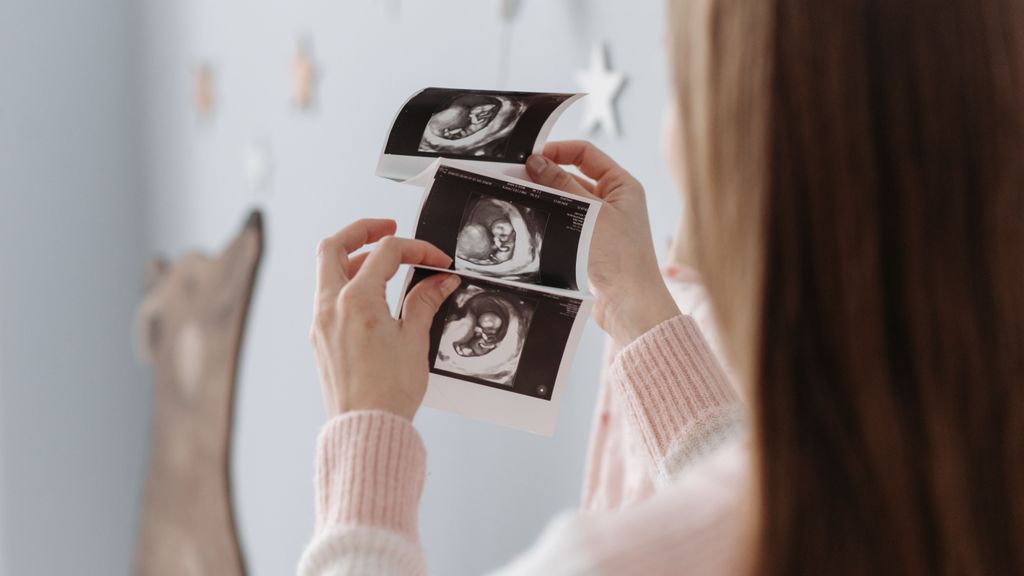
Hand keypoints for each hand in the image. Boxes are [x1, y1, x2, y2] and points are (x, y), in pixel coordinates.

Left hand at [310, 219, 460, 420]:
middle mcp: (331, 307)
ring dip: (354, 258)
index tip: (437, 261)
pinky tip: (372, 295)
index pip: (386, 253)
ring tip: (383, 264)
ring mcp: (321, 322)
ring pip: (327, 270)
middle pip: (334, 246)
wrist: (366, 428)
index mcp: (357, 301)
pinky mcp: (320, 338)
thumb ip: (424, 302)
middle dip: (362, 231)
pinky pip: (327, 296)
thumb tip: (439, 281)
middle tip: (388, 228)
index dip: (417, 250)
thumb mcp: (414, 340)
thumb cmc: (388, 392)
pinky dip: (347, 284)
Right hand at [526, 141, 679, 344]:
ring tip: (520, 197)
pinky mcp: (589, 246)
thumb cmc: (621, 258)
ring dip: (545, 199)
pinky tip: (530, 220)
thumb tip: (537, 161)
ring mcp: (601, 224)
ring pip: (566, 202)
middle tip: (517, 177)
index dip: (558, 150)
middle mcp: (613, 202)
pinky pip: (565, 224)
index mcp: (622, 186)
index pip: (586, 154)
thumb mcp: (589, 213)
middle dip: (546, 176)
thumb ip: (561, 186)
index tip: (531, 156)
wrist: (629, 305)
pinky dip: (549, 220)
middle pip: (573, 176)